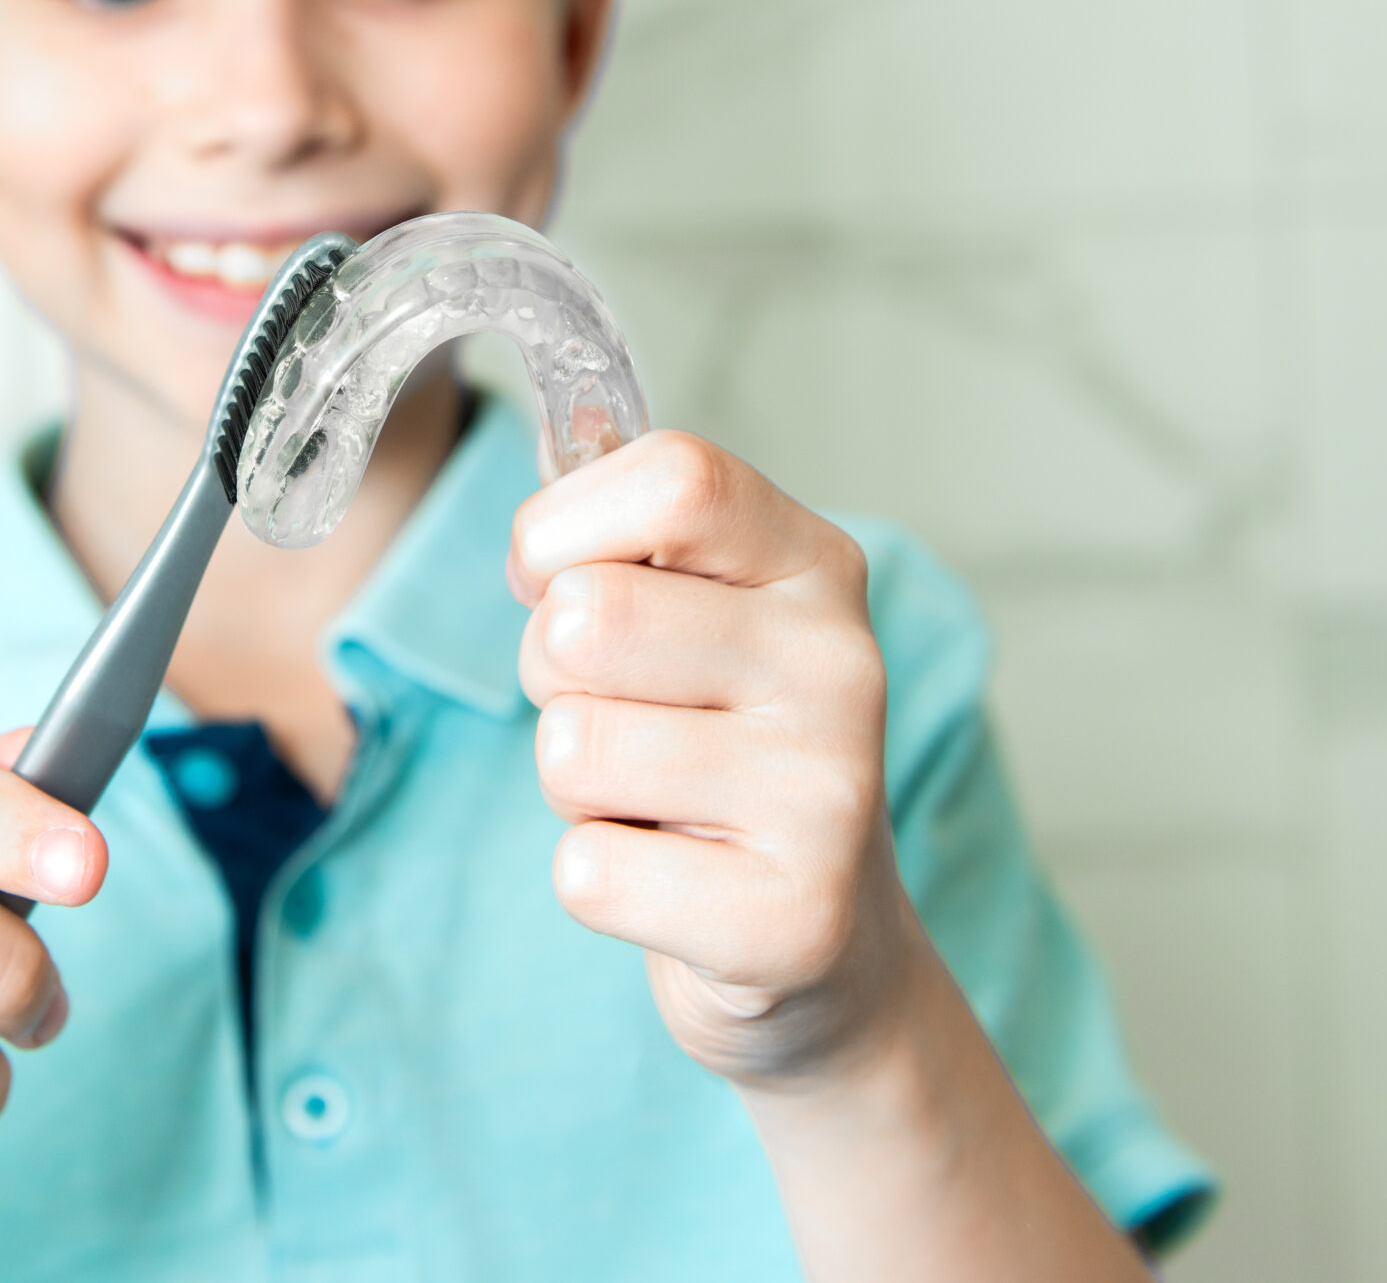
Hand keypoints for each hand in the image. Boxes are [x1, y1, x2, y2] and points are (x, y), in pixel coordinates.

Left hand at [511, 431, 915, 1086]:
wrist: (826, 945)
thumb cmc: (724, 750)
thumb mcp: (699, 615)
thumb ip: (628, 531)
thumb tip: (545, 441)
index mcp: (815, 566)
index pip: (675, 478)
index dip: (564, 525)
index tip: (555, 579)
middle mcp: (841, 665)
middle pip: (589, 615)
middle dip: (550, 674)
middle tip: (616, 716)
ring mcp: (826, 795)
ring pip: (572, 747)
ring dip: (574, 786)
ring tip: (652, 802)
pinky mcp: (790, 919)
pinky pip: (587, 873)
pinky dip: (595, 881)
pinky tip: (668, 882)